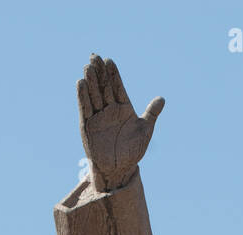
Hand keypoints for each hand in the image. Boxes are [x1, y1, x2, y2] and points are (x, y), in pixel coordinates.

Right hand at [76, 54, 164, 192]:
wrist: (119, 169)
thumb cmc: (133, 151)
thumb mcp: (145, 131)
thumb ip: (152, 114)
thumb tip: (162, 99)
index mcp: (124, 108)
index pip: (118, 87)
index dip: (114, 75)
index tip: (110, 60)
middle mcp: (109, 109)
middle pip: (103, 87)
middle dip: (100, 72)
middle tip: (94, 57)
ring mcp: (98, 116)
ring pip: (93, 94)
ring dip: (91, 81)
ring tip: (88, 66)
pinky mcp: (87, 125)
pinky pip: (85, 108)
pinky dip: (82, 96)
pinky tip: (81, 83)